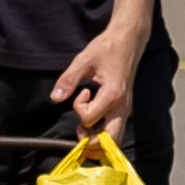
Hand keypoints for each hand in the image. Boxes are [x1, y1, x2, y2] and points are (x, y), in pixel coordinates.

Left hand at [49, 25, 144, 140]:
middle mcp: (122, 107)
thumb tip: (55, 98)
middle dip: (90, 142)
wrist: (129, 41)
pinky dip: (103, 135)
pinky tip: (92, 123)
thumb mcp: (84, 59)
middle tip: (78, 130)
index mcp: (112, 95)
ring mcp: (125, 110)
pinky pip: (115, 132)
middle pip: (109, 142)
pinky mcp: (124, 110)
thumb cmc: (107, 48)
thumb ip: (69, 79)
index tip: (81, 91)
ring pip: (115, 140)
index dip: (78, 108)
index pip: (89, 118)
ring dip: (97, 141)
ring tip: (84, 127)